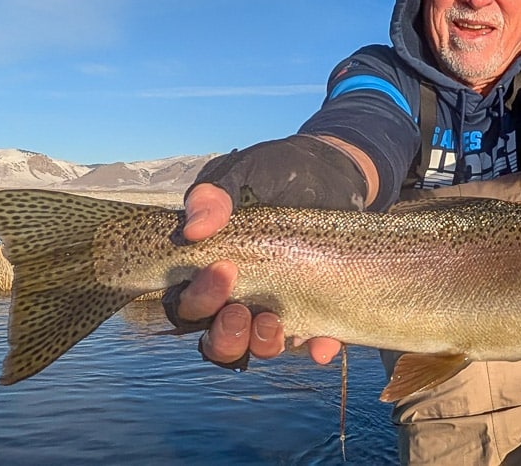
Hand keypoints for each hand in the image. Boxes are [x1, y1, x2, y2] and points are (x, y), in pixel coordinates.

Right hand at [179, 183, 341, 364]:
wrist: (334, 172)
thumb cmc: (275, 175)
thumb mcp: (241, 175)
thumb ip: (213, 196)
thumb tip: (195, 230)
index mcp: (208, 270)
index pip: (187, 304)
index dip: (198, 298)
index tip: (224, 268)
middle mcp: (238, 296)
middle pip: (216, 339)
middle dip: (225, 333)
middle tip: (241, 309)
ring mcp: (276, 306)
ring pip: (257, 348)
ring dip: (261, 344)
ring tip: (273, 322)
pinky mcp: (316, 310)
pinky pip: (314, 342)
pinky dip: (317, 347)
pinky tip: (323, 344)